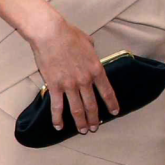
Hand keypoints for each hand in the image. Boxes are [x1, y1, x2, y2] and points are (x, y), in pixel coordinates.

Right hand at [26, 10, 119, 133]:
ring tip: (83, 131)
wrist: (50, 33)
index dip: (111, 104)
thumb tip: (91, 56)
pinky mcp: (54, 86)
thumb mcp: (88, 42)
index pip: (107, 91)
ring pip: (77, 109)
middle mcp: (85, 80)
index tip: (114, 112)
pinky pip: (57, 107)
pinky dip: (58, 119)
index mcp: (96, 69)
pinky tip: (59, 127)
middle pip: (92, 105)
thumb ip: (92, 53)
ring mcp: (70, 85)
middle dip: (94, 118)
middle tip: (95, 127)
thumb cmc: (69, 34)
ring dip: (80, 122)